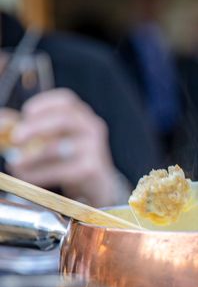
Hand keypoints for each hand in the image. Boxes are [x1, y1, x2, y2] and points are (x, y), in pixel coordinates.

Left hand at [4, 88, 127, 206]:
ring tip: (14, 163)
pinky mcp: (91, 169)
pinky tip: (26, 176)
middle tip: (15, 138)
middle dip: (36, 126)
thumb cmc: (71, 158)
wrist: (98, 185)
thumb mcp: (54, 140)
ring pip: (59, 147)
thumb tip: (2, 121)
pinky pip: (61, 170)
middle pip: (64, 119)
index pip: (66, 100)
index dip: (44, 104)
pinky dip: (39, 174)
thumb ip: (30, 129)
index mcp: (82, 116)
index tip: (25, 113)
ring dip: (32, 155)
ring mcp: (94, 149)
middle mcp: (91, 128)